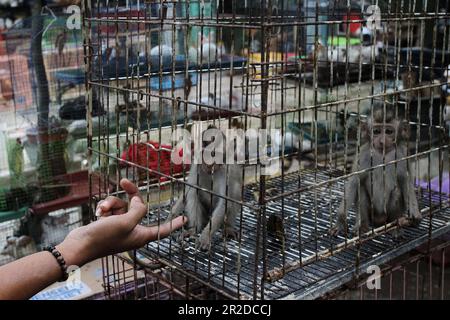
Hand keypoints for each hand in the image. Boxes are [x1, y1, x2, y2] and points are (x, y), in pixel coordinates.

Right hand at [56, 179, 186, 266]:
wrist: (79, 245)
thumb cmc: (104, 238)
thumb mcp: (126, 222)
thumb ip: (138, 209)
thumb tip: (140, 201)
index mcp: (141, 236)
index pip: (162, 229)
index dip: (174, 224)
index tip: (184, 219)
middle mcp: (132, 231)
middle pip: (138, 208)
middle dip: (130, 195)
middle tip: (124, 181)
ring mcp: (120, 226)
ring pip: (122, 205)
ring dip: (112, 203)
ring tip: (103, 209)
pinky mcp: (108, 223)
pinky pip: (112, 208)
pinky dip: (105, 207)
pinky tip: (98, 211)